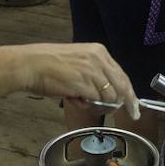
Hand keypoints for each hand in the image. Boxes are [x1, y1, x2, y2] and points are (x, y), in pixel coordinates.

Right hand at [21, 43, 139, 120]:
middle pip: (122, 86)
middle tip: (132, 114)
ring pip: (110, 97)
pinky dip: (86, 105)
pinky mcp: (83, 84)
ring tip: (80, 100)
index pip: (122, 74)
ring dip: (98, 105)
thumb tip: (107, 91)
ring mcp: (92, 71)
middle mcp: (98, 59)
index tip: (135, 104)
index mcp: (98, 51)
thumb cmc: (47, 64)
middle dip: (128, 103)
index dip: (130, 92)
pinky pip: (95, 102)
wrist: (30, 65)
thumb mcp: (78, 59)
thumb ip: (95, 72)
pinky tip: (74, 99)